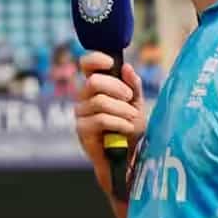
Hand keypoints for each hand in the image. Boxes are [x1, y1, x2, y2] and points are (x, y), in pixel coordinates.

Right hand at [74, 51, 146, 195]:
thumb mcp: (136, 104)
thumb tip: (126, 67)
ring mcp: (81, 114)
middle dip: (117, 88)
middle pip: (93, 82)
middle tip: (129, 99)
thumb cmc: (130, 129)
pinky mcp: (82, 131)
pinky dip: (119, 122)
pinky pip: (101, 119)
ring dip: (122, 110)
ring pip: (100, 102)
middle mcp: (84, 98)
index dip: (95, 59)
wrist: (128, 158)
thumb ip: (132, 85)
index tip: (110, 62)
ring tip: (132, 119)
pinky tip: (126, 128)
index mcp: (96, 87)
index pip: (86, 65)